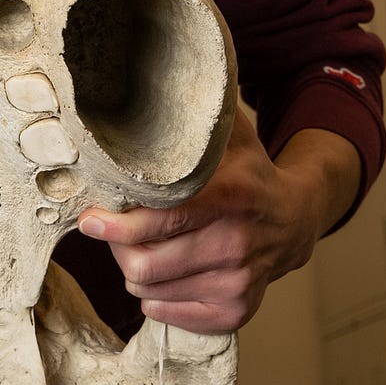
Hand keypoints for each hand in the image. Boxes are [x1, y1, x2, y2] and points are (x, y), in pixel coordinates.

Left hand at [77, 110, 360, 333]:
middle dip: (117, 245)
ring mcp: (238, 282)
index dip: (118, 224)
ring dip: (131, 268)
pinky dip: (151, 295)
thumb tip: (161, 72)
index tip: (89, 218)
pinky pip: (165, 313)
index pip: (163, 220)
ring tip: (137, 244)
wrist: (295, 219)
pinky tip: (160, 271)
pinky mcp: (236, 310)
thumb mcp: (229, 134)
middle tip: (109, 227)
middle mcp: (236, 243)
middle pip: (147, 263)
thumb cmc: (247, 171)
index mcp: (231, 196)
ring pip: (149, 289)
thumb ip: (193, 113)